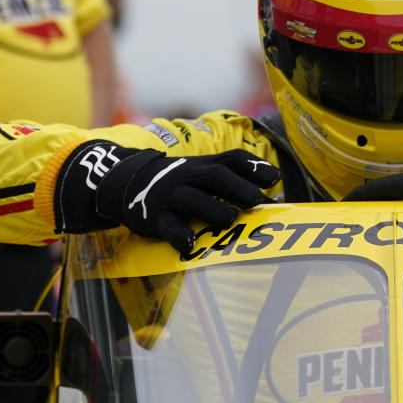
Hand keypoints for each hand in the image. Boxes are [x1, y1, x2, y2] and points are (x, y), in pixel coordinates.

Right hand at [56, 142, 280, 253]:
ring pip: (192, 199)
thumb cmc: (180, 183)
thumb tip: (275, 190)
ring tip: (231, 219)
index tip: (275, 178)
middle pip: (214, 175)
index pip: (231, 160)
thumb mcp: (203, 172)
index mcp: (203, 165)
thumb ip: (235, 177)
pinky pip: (168, 226)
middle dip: (236, 186)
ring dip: (213, 209)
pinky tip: (192, 243)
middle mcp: (188, 176)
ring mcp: (170, 196)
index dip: (253, 167)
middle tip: (257, 201)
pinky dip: (180, 234)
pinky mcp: (155, 217)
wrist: (127, 184)